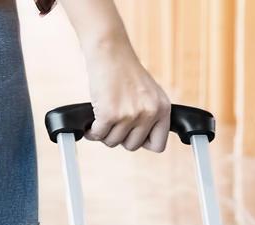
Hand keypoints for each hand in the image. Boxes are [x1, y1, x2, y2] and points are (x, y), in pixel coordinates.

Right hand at [82, 37, 170, 151]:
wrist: (109, 49)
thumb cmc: (124, 70)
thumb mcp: (148, 93)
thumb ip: (150, 116)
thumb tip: (141, 142)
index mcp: (162, 108)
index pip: (158, 145)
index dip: (143, 142)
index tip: (133, 133)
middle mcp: (149, 112)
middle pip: (132, 146)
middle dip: (120, 137)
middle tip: (114, 122)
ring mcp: (129, 114)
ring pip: (113, 142)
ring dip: (104, 133)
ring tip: (103, 118)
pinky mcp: (109, 114)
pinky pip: (98, 136)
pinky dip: (92, 131)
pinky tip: (92, 122)